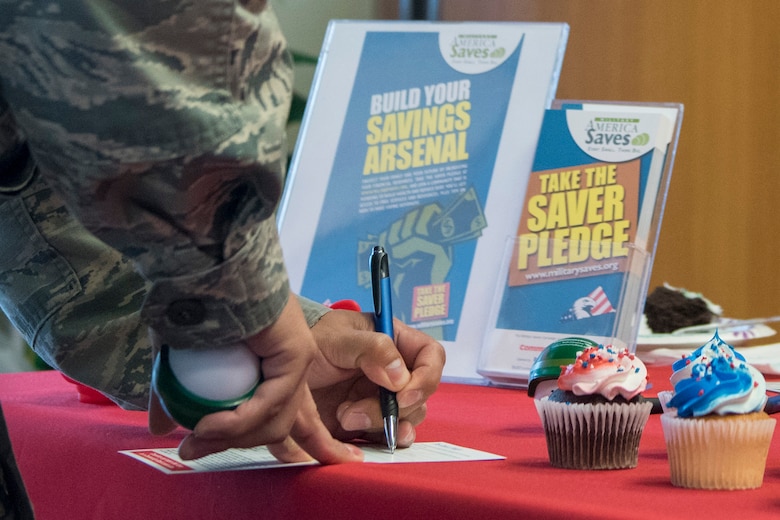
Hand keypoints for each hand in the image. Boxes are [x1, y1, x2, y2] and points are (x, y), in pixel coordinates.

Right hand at [150, 297, 363, 463]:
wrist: (203, 265)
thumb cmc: (193, 303)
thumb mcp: (177, 358)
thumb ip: (172, 393)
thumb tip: (160, 428)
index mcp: (268, 366)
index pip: (273, 416)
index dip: (251, 442)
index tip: (206, 454)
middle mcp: (288, 364)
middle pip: (272, 424)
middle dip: (234, 445)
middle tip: (191, 452)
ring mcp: (297, 359)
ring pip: (273, 420)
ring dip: (230, 438)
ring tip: (194, 441)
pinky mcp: (297, 356)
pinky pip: (270, 402)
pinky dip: (238, 421)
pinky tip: (208, 426)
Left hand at [306, 309, 444, 447]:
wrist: (282, 369)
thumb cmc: (310, 340)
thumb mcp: (337, 337)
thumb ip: (372, 349)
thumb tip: (401, 377)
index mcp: (395, 343)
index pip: (431, 357)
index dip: (426, 377)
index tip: (403, 394)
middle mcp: (395, 373)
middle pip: (420, 396)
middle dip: (393, 408)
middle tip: (356, 410)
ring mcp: (382, 399)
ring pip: (406, 420)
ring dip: (380, 425)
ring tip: (345, 417)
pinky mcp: (367, 424)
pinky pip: (385, 438)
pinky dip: (377, 443)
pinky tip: (358, 440)